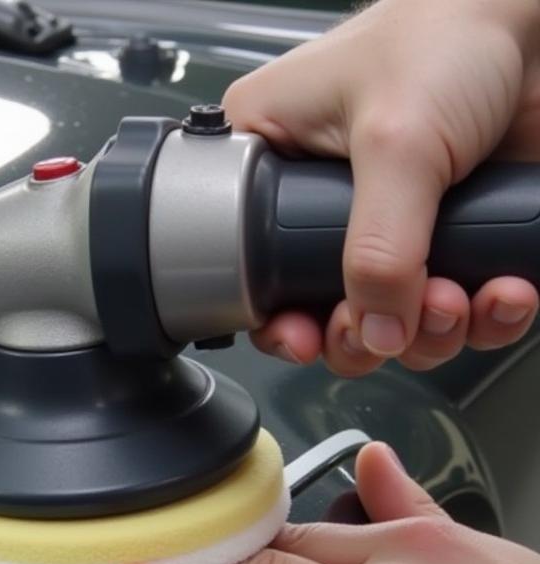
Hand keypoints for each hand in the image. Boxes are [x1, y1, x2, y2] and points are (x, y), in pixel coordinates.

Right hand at [223, 0, 539, 375]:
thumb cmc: (447, 33)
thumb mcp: (395, 142)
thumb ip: (377, 249)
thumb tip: (376, 332)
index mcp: (272, 168)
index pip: (252, 274)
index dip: (279, 321)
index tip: (309, 337)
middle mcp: (324, 209)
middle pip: (326, 315)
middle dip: (369, 334)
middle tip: (395, 323)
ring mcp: (392, 230)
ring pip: (397, 325)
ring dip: (434, 333)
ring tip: (459, 300)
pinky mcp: (451, 240)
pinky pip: (462, 312)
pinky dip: (487, 317)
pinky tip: (503, 293)